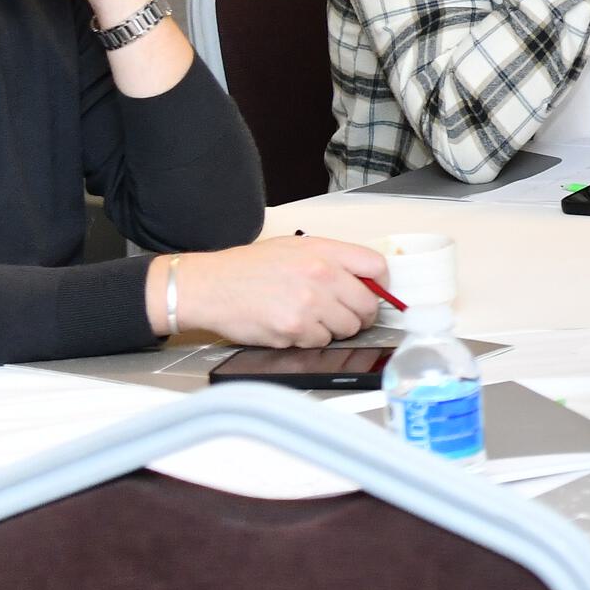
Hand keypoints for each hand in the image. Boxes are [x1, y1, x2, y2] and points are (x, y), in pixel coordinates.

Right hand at [167, 237, 385, 346]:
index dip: (380, 284)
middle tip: (344, 313)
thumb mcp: (293, 247)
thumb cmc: (247, 268)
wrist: (209, 287)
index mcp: (323, 252)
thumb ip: (330, 259)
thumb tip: (364, 279)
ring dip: (334, 328)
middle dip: (360, 314)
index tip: (375, 292)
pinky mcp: (294, 330)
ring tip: (310, 317)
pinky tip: (292, 325)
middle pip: (368, 305)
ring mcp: (309, 305)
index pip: (377, 267)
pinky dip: (310, 339)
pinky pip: (320, 342)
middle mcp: (321, 276)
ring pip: (347, 329)